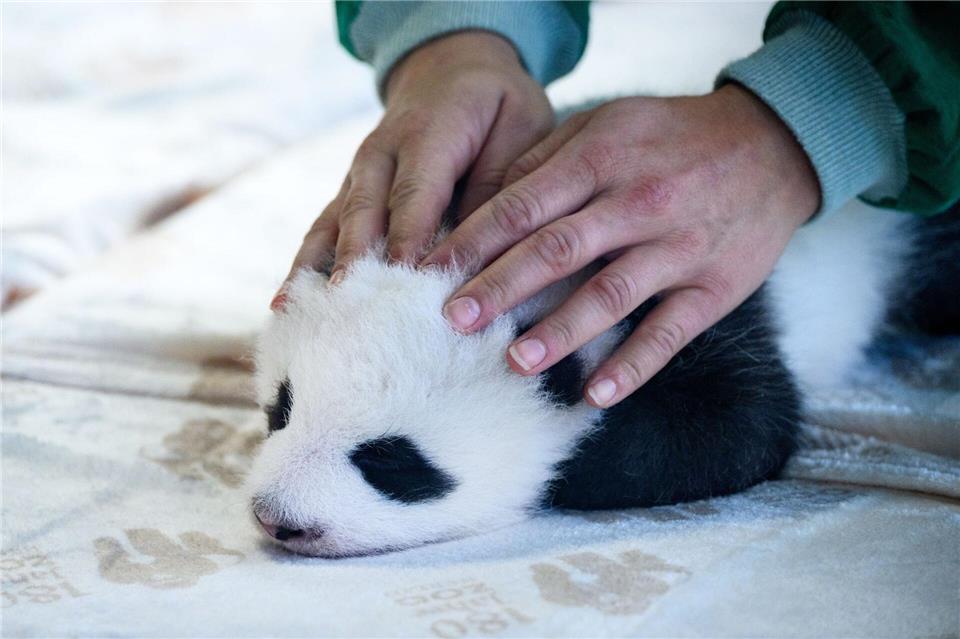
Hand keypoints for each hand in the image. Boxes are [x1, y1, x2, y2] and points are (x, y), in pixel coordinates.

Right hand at [272, 30, 552, 307]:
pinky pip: (321, 231)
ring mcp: (358, 175)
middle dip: (356, 261)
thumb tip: (479, 244)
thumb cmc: (497, 106)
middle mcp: (380, 153)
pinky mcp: (349, 194)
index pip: (415, 192)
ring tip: (292, 312)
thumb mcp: (521, 126)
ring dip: (314, 269)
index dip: (407, 236)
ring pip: (332, 224)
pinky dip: (305, 266)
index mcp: (427, 132)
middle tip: (352, 309)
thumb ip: (498, 183)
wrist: (452, 69)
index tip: (402, 279)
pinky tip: (286, 303)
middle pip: (363, 212)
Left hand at [421, 85, 819, 407]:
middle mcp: (638, 203)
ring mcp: (679, 248)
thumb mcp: (608, 124)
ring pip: (610, 296)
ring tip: (514, 363)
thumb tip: (484, 205)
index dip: (472, 242)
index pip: (522, 206)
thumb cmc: (673, 136)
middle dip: (499, 290)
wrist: (774, 145)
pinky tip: (596, 395)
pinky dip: (634, 366)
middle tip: (453, 322)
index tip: (430, 273)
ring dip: (559, 333)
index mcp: (603, 159)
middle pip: (556, 251)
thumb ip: (546, 160)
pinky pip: (670, 333)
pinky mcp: (714, 288)